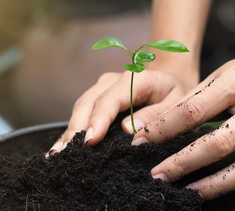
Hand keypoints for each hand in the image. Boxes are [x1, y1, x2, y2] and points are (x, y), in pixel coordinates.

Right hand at [48, 69, 196, 154]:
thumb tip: (129, 132)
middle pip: (88, 103)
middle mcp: (113, 80)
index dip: (98, 120)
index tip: (90, 141)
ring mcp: (102, 88)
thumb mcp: (177, 103)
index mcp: (136, 79)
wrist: (170, 79)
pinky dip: (71, 130)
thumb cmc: (176, 94)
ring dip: (69, 131)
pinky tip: (60, 148)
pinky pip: (81, 113)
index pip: (111, 99)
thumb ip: (156, 115)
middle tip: (65, 154)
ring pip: (80, 108)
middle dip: (76, 129)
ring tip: (58, 155)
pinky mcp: (97, 98)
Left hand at [133, 55, 234, 209]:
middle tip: (158, 176)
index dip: (163, 130)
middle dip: (183, 163)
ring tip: (188, 193)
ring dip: (216, 185)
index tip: (139, 144)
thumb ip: (182, 104)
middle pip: (220, 143)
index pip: (193, 111)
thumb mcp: (212, 78)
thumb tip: (141, 130)